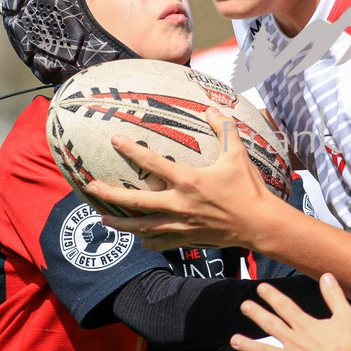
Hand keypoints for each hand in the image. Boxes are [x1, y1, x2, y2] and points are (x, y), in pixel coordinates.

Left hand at [88, 107, 288, 250]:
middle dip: (110, 194)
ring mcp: (182, 225)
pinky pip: (161, 242)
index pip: (153, 163)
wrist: (260, 224)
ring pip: (143, 226)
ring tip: (104, 218)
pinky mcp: (188, 239)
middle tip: (91, 186)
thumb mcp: (238, 154)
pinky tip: (140, 239)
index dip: (132, 149)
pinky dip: (148, 240)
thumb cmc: (249, 188)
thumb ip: (224, 128)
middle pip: (137, 201)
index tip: (115, 139)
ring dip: (122, 223)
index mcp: (189, 181)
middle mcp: (180, 204)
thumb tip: (211, 108)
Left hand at [231, 274, 350, 350]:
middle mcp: (294, 341)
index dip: (271, 296)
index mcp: (306, 325)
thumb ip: (333, 295)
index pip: (284, 306)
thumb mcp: (345, 314)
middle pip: (270, 325)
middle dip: (256, 314)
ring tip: (234, 340)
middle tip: (244, 306)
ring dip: (248, 345)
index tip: (261, 288)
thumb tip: (326, 276)